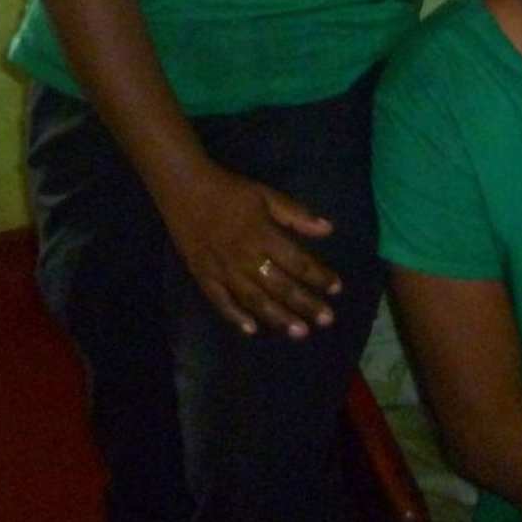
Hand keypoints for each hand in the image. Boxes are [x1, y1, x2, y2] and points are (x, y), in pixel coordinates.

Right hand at [161, 164, 342, 338]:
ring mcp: (223, 270)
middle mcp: (246, 257)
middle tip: (327, 320)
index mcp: (263, 235)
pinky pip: (220, 301)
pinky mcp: (203, 276)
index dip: (319, 276)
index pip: (298, 262)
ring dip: (278, 317)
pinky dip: (235, 317)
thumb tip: (328, 229)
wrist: (184, 189)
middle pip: (280, 286)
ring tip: (300, 332)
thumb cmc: (230, 191)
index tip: (337, 289)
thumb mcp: (266, 195)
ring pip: (254, 299)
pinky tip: (251, 330)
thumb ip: (296, 214)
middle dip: (305, 304)